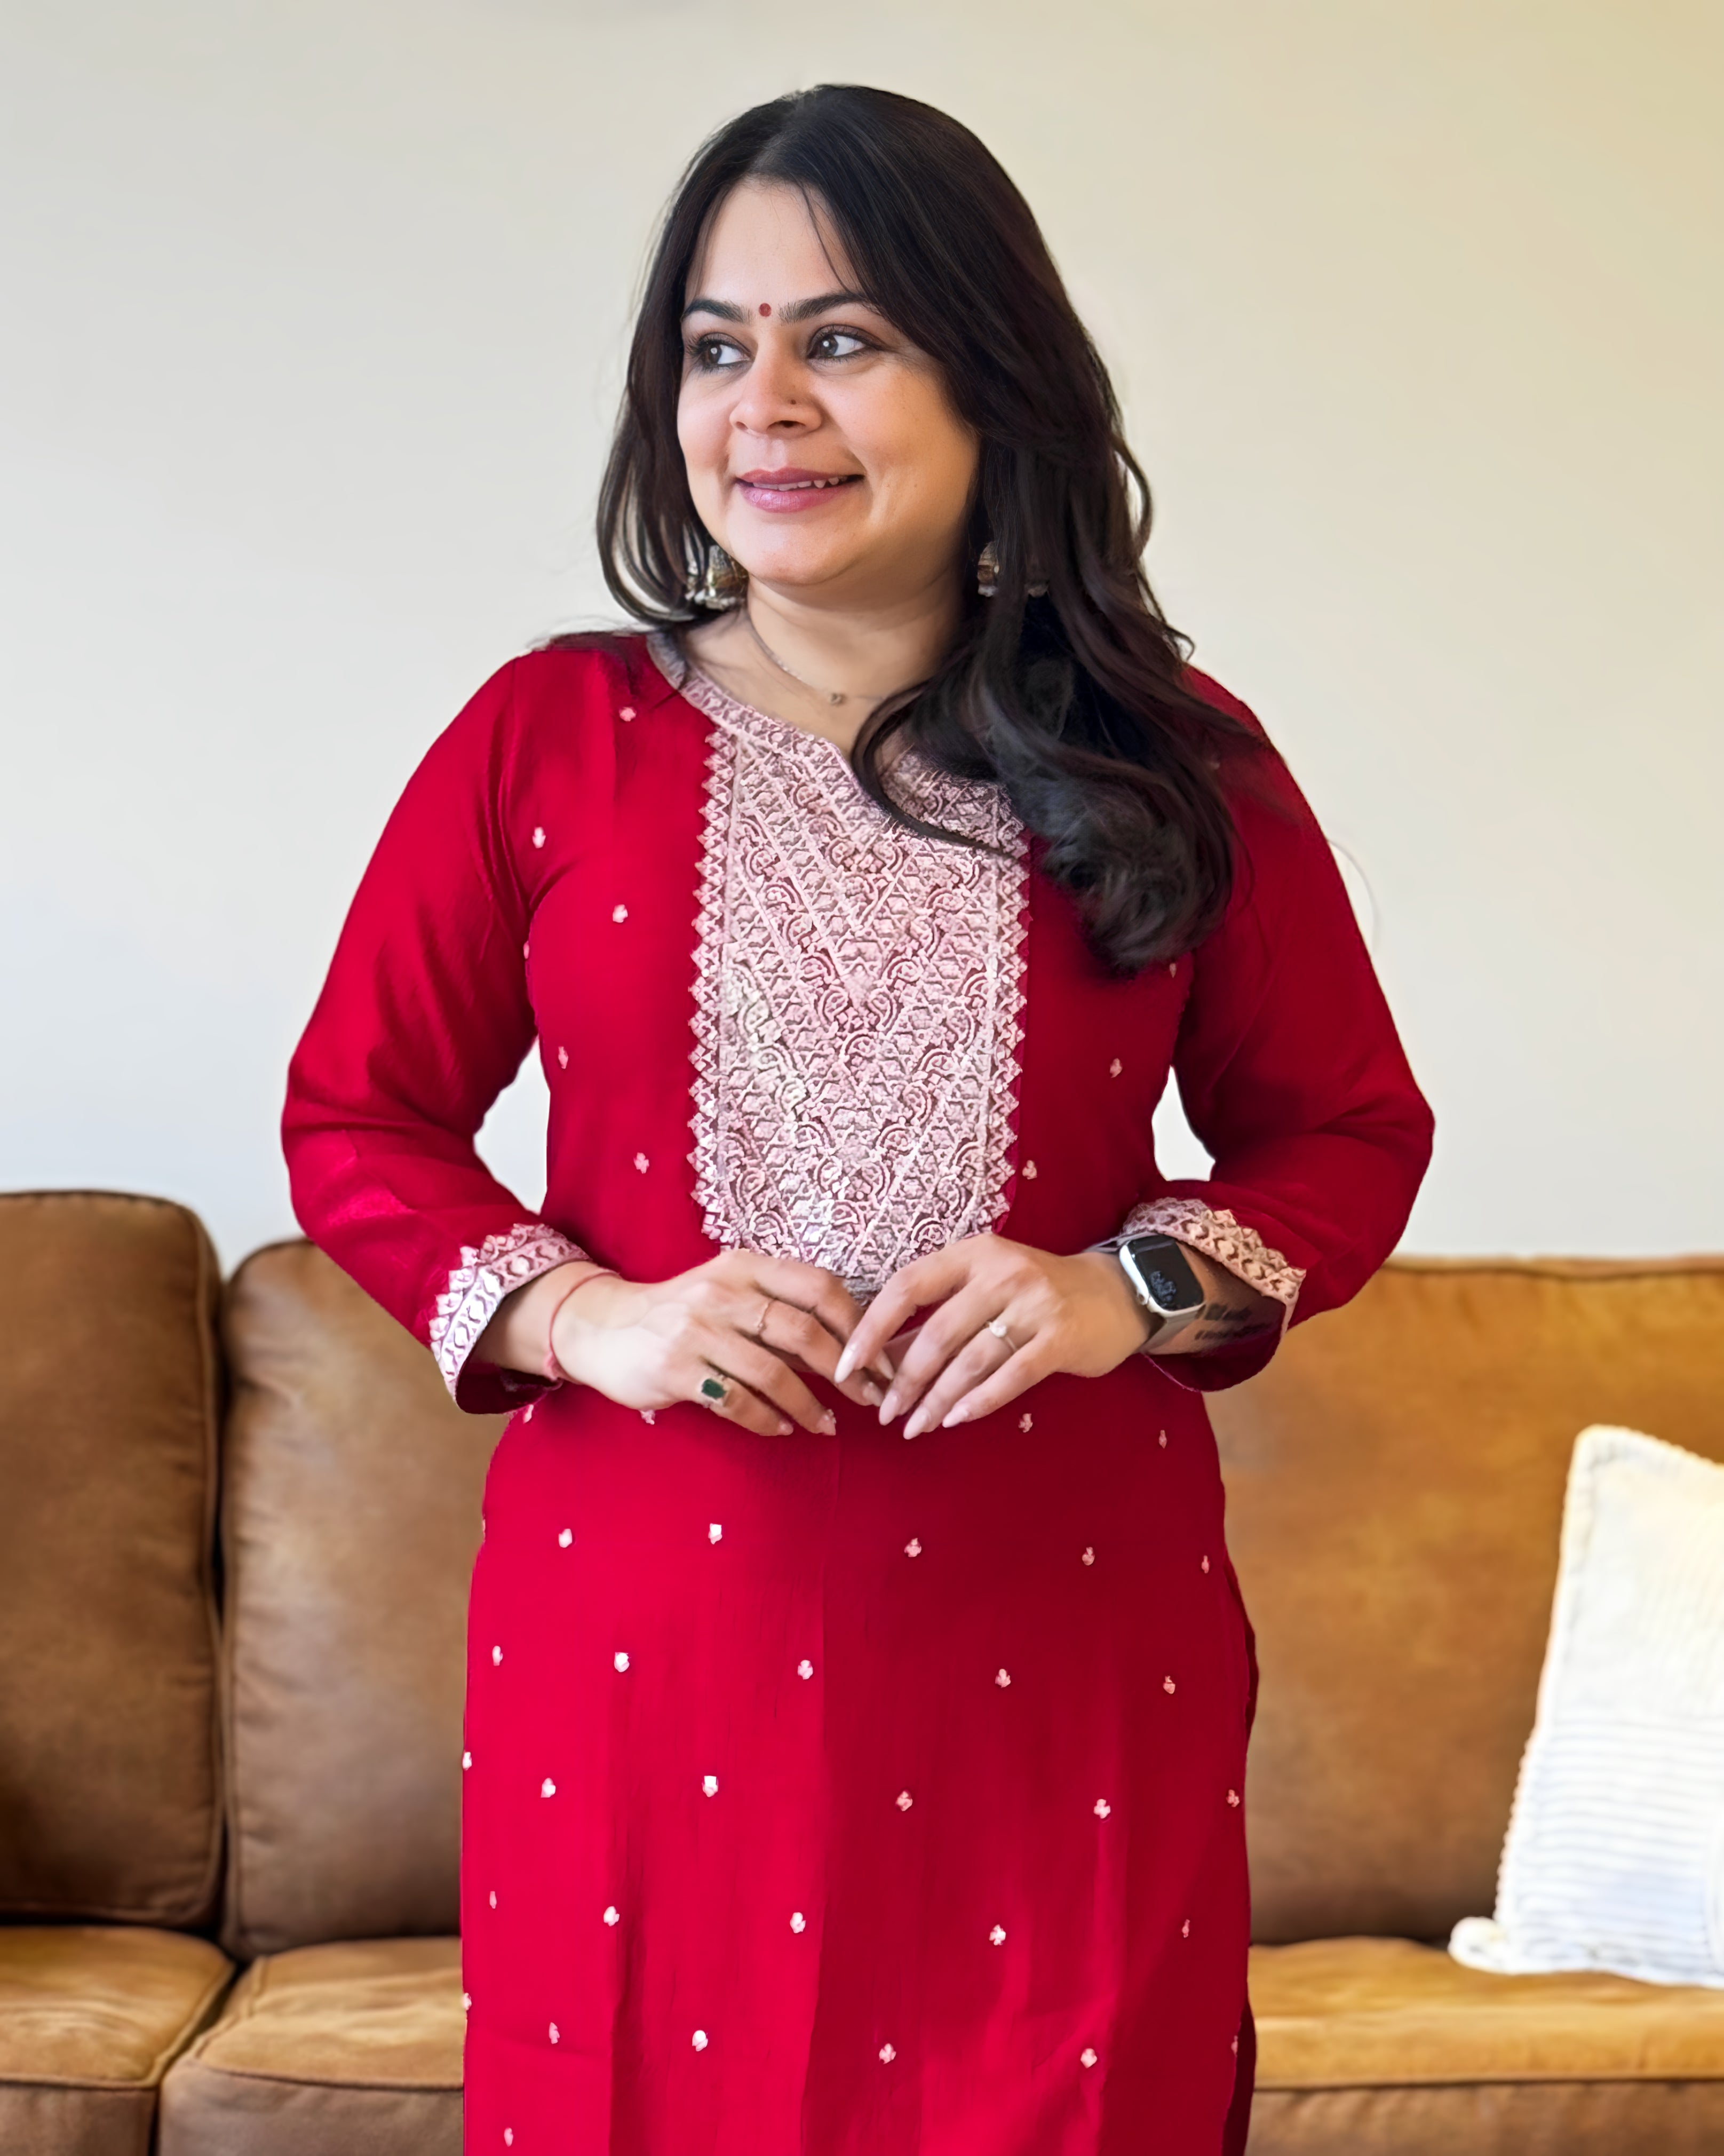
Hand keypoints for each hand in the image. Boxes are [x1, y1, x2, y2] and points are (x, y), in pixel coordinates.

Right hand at [547, 1251, 891, 1437]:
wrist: (604, 1329)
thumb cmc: (682, 1314)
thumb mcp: (729, 1294)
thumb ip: (779, 1312)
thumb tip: (851, 1348)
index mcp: (744, 1266)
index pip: (819, 1287)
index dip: (857, 1326)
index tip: (879, 1361)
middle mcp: (722, 1291)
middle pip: (803, 1332)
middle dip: (845, 1373)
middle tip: (868, 1400)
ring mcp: (696, 1330)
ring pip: (773, 1373)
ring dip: (809, 1405)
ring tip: (827, 1425)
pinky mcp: (675, 1369)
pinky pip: (737, 1401)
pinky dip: (768, 1421)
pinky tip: (783, 1429)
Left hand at [835, 1234, 1151, 1438]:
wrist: (1115, 1293)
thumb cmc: (1034, 1294)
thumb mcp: (982, 1291)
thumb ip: (933, 1320)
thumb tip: (877, 1362)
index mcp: (973, 1254)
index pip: (907, 1286)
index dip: (872, 1328)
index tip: (847, 1365)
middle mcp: (1002, 1272)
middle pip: (937, 1332)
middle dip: (905, 1379)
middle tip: (886, 1412)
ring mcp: (1034, 1303)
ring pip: (970, 1360)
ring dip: (937, 1399)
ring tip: (916, 1426)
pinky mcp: (1061, 1337)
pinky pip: (1010, 1376)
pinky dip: (979, 1401)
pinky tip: (957, 1419)